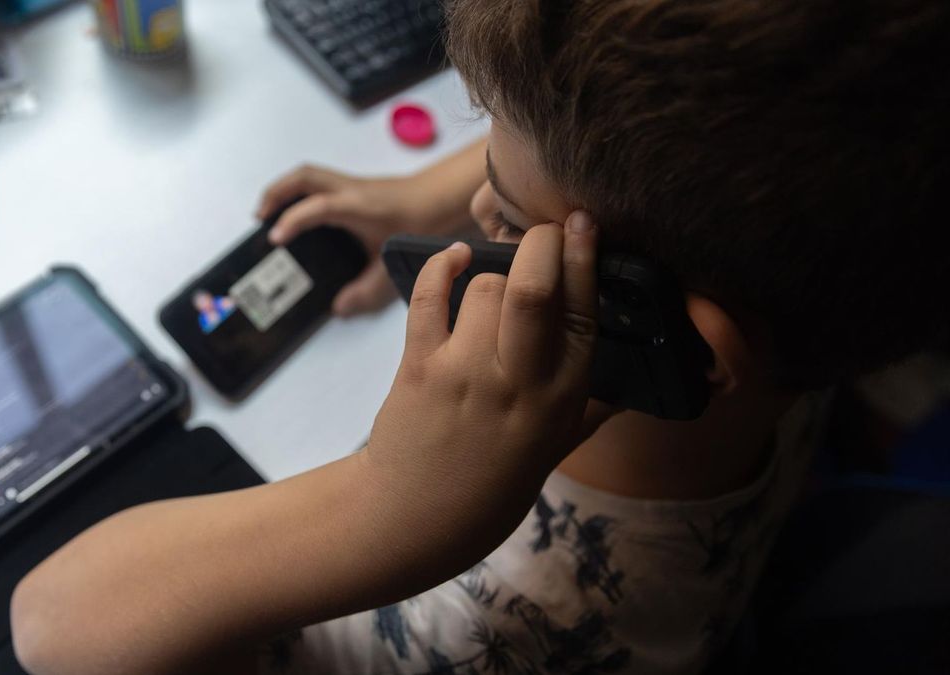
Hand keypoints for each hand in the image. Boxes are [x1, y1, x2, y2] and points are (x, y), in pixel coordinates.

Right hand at [256, 165, 445, 315]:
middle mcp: (349, 190)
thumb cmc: (421, 224)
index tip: (275, 238)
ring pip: (308, 175)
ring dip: (284, 190)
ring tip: (269, 214)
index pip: (315, 207)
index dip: (292, 221)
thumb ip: (366, 289)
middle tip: (259, 219)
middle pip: (303, 177)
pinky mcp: (354, 187)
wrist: (444, 196)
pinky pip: (318, 183)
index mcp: (356, 206)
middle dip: (275, 194)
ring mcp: (350, 185)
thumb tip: (339, 308)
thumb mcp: (392, 263)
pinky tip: (300, 216)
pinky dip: (300, 195)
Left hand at [359, 214, 606, 572]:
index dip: (585, 260)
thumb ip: (593, 409)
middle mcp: (518, 384)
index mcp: (562, 400)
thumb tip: (636, 382)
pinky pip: (428, 298)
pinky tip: (450, 258)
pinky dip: (438, 268)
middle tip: (543, 228)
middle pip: (534, 291)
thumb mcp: (557, 448)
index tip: (584, 221)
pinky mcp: (419, 368)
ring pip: (483, 288)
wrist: (417, 518)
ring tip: (492, 281)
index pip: (583, 316)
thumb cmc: (493, 482)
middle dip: (541, 243)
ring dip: (488, 272)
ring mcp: (465, 375)